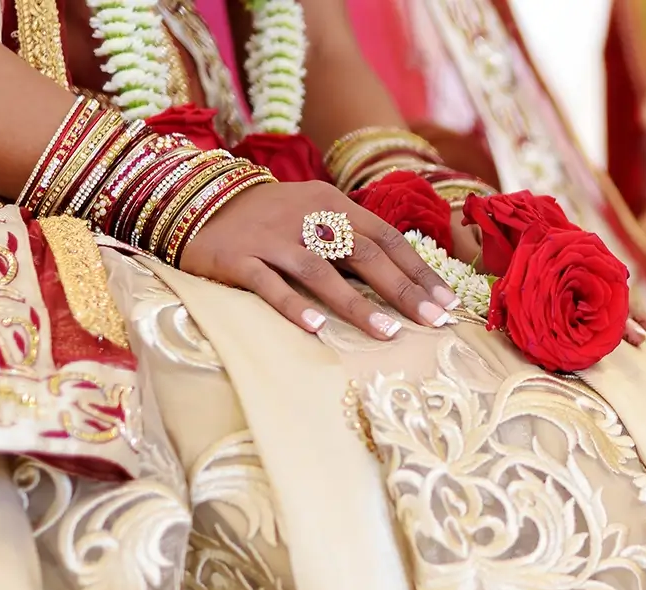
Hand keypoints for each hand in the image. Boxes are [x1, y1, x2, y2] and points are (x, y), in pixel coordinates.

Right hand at [179, 181, 460, 339]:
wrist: (198, 201)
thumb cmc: (270, 219)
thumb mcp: (315, 215)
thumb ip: (351, 240)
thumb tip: (403, 280)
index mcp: (331, 203)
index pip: (385, 237)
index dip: (418, 270)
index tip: (448, 302)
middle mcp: (306, 217)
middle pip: (363, 252)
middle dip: (402, 289)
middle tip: (433, 321)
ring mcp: (271, 238)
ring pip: (320, 270)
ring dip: (356, 304)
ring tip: (387, 333)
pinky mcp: (237, 259)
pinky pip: (268, 284)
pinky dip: (293, 306)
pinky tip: (317, 329)